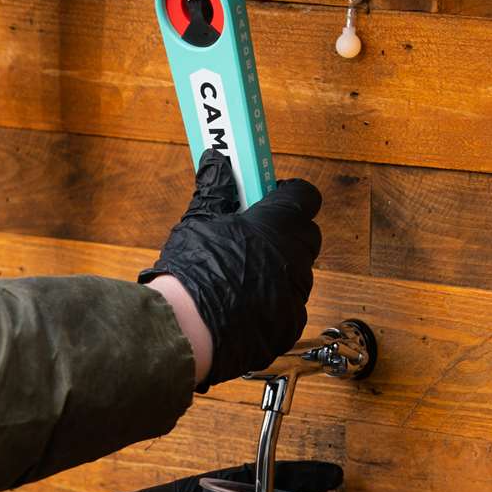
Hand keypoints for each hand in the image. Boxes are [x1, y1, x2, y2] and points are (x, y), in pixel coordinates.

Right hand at [141, 150, 321, 388]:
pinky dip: (272, 304)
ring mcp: (296, 294)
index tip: (267, 196)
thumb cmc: (193, 272)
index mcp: (278, 225)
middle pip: (305, 234)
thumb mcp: (199, 221)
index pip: (304, 196)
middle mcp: (295, 258)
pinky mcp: (290, 326)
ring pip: (297, 273)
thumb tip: (216, 161)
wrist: (186, 330)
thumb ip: (215, 189)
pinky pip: (288, 307)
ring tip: (240, 275)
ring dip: (278, 269)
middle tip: (252, 234)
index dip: (287, 194)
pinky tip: (241, 306)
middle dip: (285, 232)